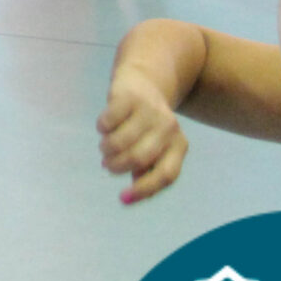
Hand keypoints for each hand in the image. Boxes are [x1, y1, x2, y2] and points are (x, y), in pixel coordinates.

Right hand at [98, 74, 186, 201]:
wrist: (143, 81)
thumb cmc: (146, 125)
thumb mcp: (154, 148)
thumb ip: (145, 173)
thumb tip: (128, 197)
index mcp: (179, 144)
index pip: (166, 175)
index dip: (144, 190)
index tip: (122, 199)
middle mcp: (169, 127)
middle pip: (139, 158)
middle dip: (117, 166)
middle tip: (108, 165)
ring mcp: (149, 110)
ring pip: (120, 142)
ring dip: (106, 149)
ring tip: (105, 147)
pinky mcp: (129, 96)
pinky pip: (107, 122)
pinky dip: (101, 128)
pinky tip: (104, 127)